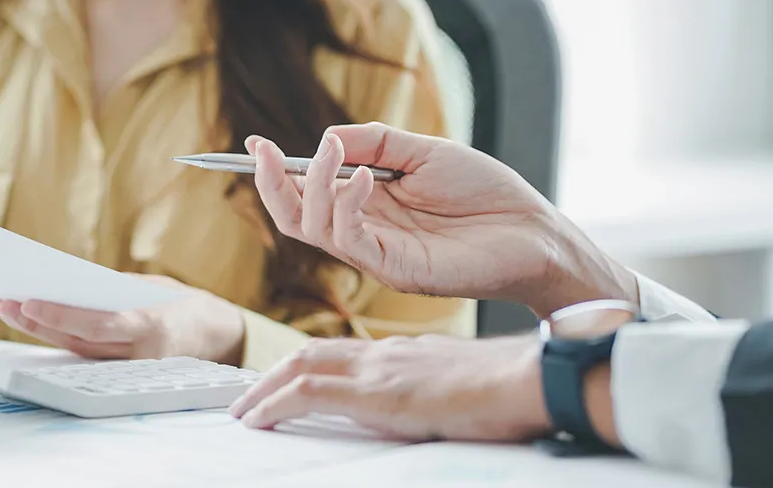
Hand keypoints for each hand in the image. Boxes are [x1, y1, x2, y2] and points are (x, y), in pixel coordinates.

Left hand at [0, 275, 245, 364]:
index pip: (97, 324)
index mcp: (151, 325)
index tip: (28, 301)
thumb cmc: (177, 303)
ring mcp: (130, 368)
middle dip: (38, 322)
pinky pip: (86, 356)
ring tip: (9, 310)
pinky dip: (60, 338)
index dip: (60, 316)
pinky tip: (35, 324)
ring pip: (76, 350)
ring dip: (40, 330)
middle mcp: (139, 354)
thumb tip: (65, 285)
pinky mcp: (124, 373)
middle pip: (78, 340)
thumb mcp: (152, 288)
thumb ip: (114, 292)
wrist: (214, 333)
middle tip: (4, 303)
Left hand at [228, 334, 549, 441]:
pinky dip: (275, 404)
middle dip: (275, 374)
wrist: (530, 379)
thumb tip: (429, 406)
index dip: (310, 365)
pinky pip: (308, 393)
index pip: (344, 352)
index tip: (287, 383)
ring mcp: (379, 368)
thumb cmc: (513, 388)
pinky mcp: (376, 393)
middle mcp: (386, 353)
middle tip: (248, 398)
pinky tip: (256, 420)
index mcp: (406, 353)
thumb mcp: (463, 387)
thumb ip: (437, 390)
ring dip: (265, 388)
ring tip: (242, 410)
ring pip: (302, 366)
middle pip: (314, 353)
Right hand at [246, 122, 636, 316]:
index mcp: (367, 204)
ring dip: (311, 187)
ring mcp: (376, 253)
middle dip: (271, 184)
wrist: (532, 230)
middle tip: (262, 151)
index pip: (306, 192)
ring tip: (332, 153)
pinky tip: (365, 178)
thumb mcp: (423, 151)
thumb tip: (323, 139)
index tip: (252, 143)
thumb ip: (373, 142)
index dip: (275, 171)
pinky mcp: (395, 270)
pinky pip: (351, 241)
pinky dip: (346, 207)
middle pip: (295, 216)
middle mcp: (364, 231)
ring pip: (313, 230)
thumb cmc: (485, 192)